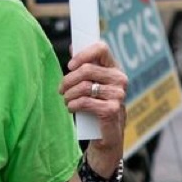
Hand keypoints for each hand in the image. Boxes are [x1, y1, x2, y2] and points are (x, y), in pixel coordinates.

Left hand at [60, 41, 127, 160]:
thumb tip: (73, 46)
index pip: (101, 48)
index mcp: (115, 68)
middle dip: (68, 80)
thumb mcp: (92, 84)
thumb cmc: (97, 105)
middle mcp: (120, 79)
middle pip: (87, 69)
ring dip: (69, 94)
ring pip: (84, 87)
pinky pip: (85, 102)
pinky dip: (73, 105)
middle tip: (61, 88)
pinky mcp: (112, 109)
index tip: (70, 65)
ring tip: (66, 99)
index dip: (83, 54)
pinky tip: (71, 108)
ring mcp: (118, 95)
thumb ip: (85, 66)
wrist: (107, 134)